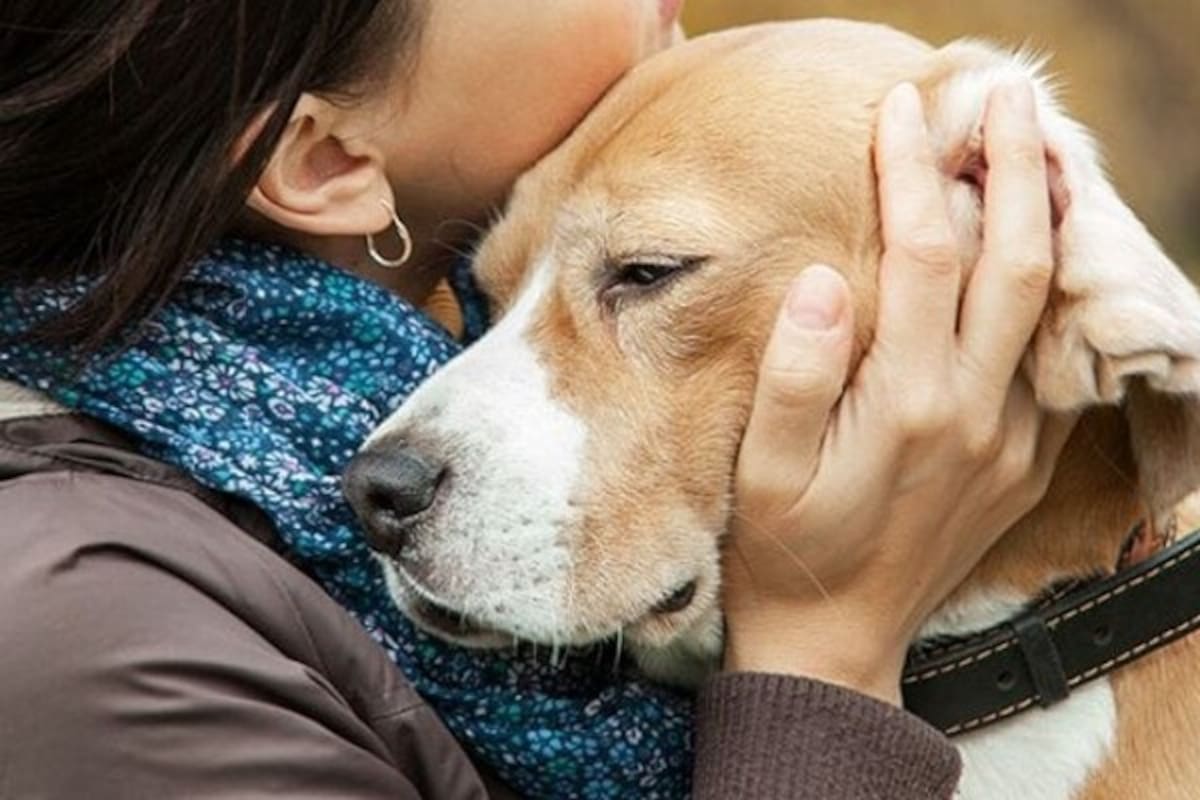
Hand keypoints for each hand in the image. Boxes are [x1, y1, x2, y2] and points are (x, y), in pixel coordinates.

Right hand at [722, 81, 1076, 703]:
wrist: (836, 644)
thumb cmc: (784, 552)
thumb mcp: (762, 471)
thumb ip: (793, 374)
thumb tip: (821, 279)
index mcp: (907, 404)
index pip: (924, 255)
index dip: (913, 173)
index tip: (898, 112)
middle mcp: (975, 414)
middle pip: (1016, 261)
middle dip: (1013, 167)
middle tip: (1004, 97)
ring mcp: (1012, 440)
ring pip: (1049, 305)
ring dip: (1048, 218)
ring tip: (1037, 152)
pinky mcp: (1025, 462)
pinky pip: (1053, 359)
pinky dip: (1052, 291)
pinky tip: (1035, 253)